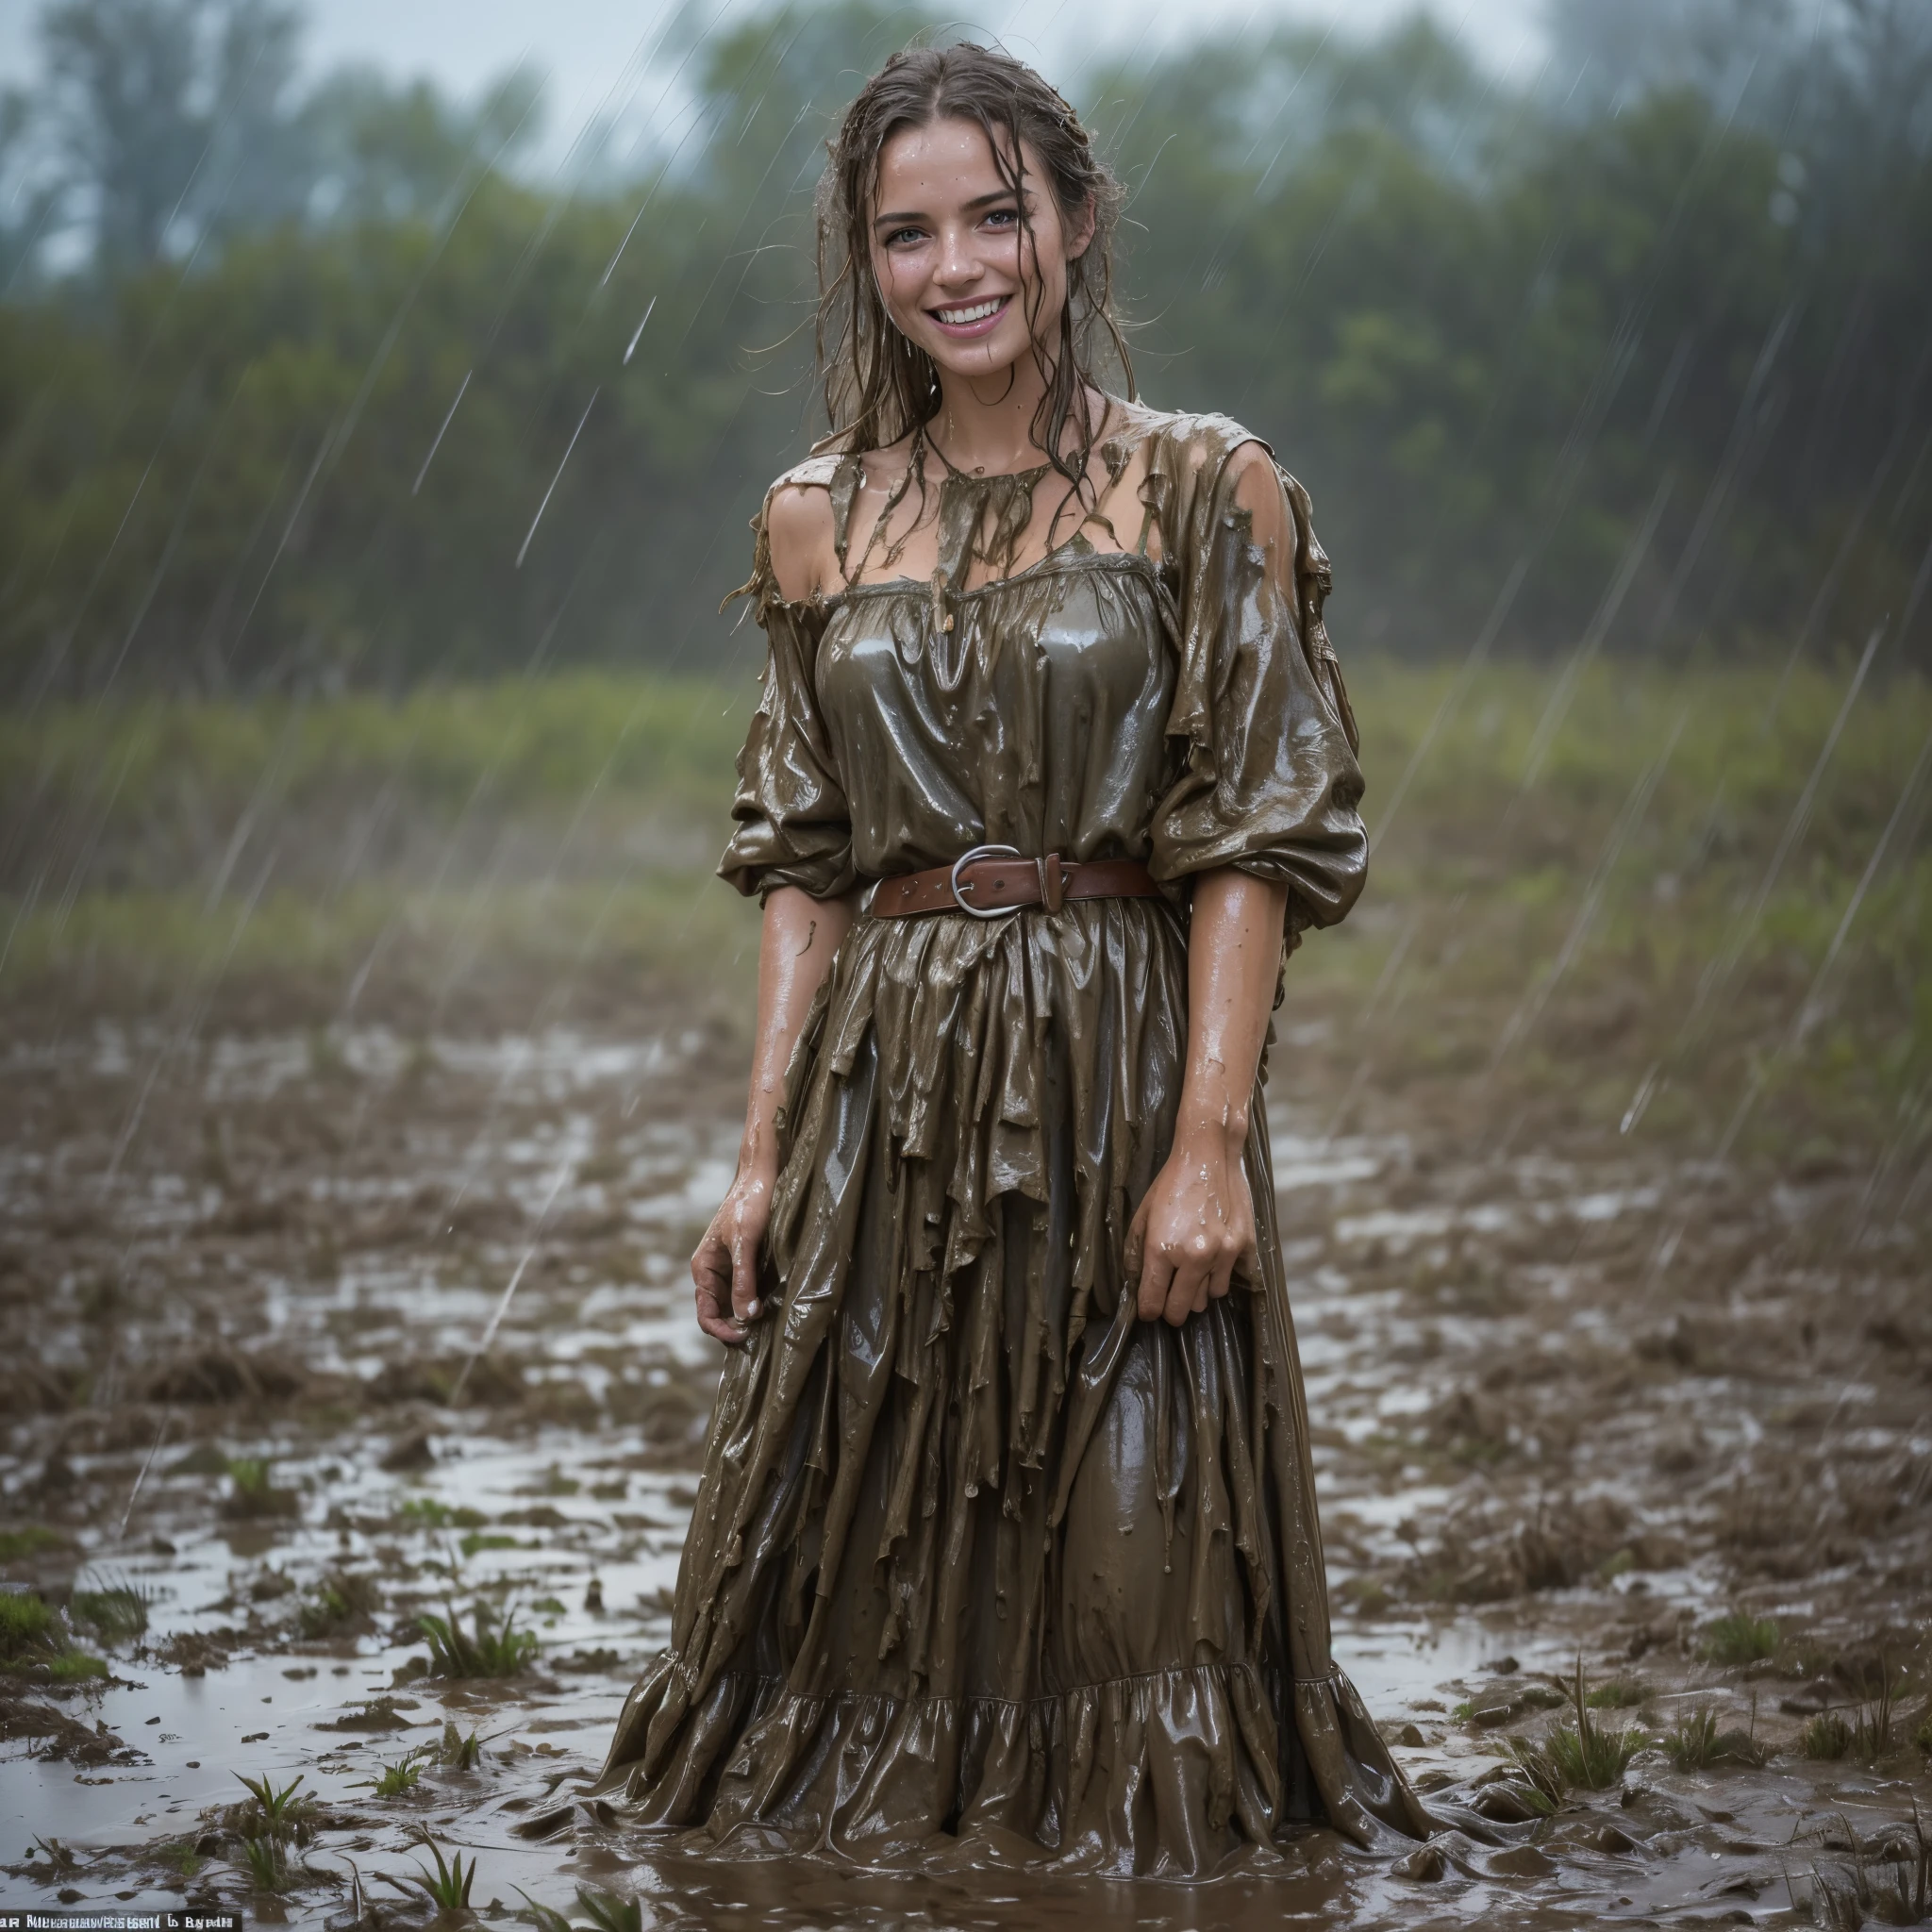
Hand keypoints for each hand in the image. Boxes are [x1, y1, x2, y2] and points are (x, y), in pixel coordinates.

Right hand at [692, 1162, 775, 1345]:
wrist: (760, 1177)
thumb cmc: (749, 1205)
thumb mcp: (746, 1243)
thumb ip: (744, 1280)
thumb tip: (746, 1318)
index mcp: (703, 1268)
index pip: (706, 1315)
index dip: (723, 1331)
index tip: (746, 1337)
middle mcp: (712, 1273)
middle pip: (720, 1314)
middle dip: (737, 1328)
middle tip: (762, 1335)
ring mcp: (729, 1269)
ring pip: (735, 1305)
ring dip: (748, 1317)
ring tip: (769, 1325)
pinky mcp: (746, 1264)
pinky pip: (747, 1291)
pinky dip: (757, 1303)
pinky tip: (773, 1306)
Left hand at [1125, 1124, 1259, 1325]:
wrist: (1207, 1157)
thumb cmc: (1170, 1185)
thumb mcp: (1142, 1217)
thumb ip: (1135, 1255)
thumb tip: (1136, 1286)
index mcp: (1162, 1249)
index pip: (1153, 1301)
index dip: (1149, 1311)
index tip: (1149, 1311)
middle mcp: (1193, 1256)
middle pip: (1181, 1309)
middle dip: (1171, 1311)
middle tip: (1168, 1304)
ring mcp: (1221, 1254)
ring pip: (1207, 1298)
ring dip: (1197, 1292)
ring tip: (1191, 1274)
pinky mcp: (1242, 1247)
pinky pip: (1228, 1281)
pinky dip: (1218, 1277)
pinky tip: (1211, 1262)